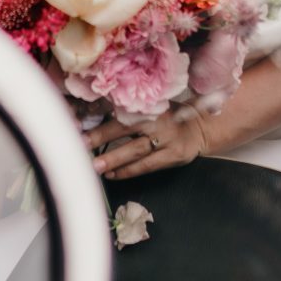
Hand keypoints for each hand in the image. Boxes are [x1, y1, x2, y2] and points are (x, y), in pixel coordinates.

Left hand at [86, 102, 209, 179]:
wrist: (201, 127)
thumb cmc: (169, 117)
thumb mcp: (153, 107)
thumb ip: (131, 112)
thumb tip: (95, 119)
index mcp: (149, 105)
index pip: (121, 111)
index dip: (100, 119)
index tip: (79, 126)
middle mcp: (157, 120)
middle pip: (126, 128)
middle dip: (102, 137)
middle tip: (82, 146)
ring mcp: (166, 139)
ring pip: (136, 150)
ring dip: (114, 158)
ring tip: (95, 166)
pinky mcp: (173, 155)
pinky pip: (147, 165)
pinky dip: (128, 171)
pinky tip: (113, 175)